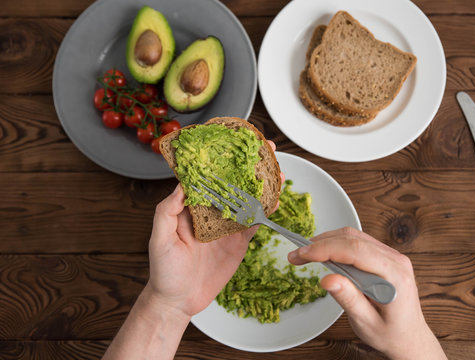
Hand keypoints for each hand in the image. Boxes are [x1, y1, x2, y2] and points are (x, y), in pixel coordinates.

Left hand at [146, 140, 282, 318]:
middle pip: (232, 183)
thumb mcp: (159, 238)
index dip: (221, 160)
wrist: (179, 300)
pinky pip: (254, 223)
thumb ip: (167, 211)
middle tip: (265, 149)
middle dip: (248, 166)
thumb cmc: (164, 270)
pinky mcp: (238, 241)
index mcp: (191, 207)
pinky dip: (266, 211)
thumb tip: (182, 185)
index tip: (233, 144)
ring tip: (276, 171)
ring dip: (262, 185)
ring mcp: (226, 226)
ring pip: (247, 199)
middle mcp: (210, 212)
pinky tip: (276, 199)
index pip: (207, 176)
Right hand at [288, 227, 446, 359]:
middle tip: (296, 255)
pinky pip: (359, 243)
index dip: (326, 249)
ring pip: (355, 236)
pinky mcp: (385, 256)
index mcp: (395, 276)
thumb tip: (327, 279)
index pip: (356, 252)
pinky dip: (337, 245)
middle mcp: (396, 260)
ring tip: (304, 253)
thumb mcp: (366, 322)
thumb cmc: (390, 334)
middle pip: (353, 239)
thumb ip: (349, 299)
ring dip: (327, 241)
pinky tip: (322, 253)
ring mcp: (392, 256)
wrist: (410, 337)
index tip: (303, 253)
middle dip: (321, 244)